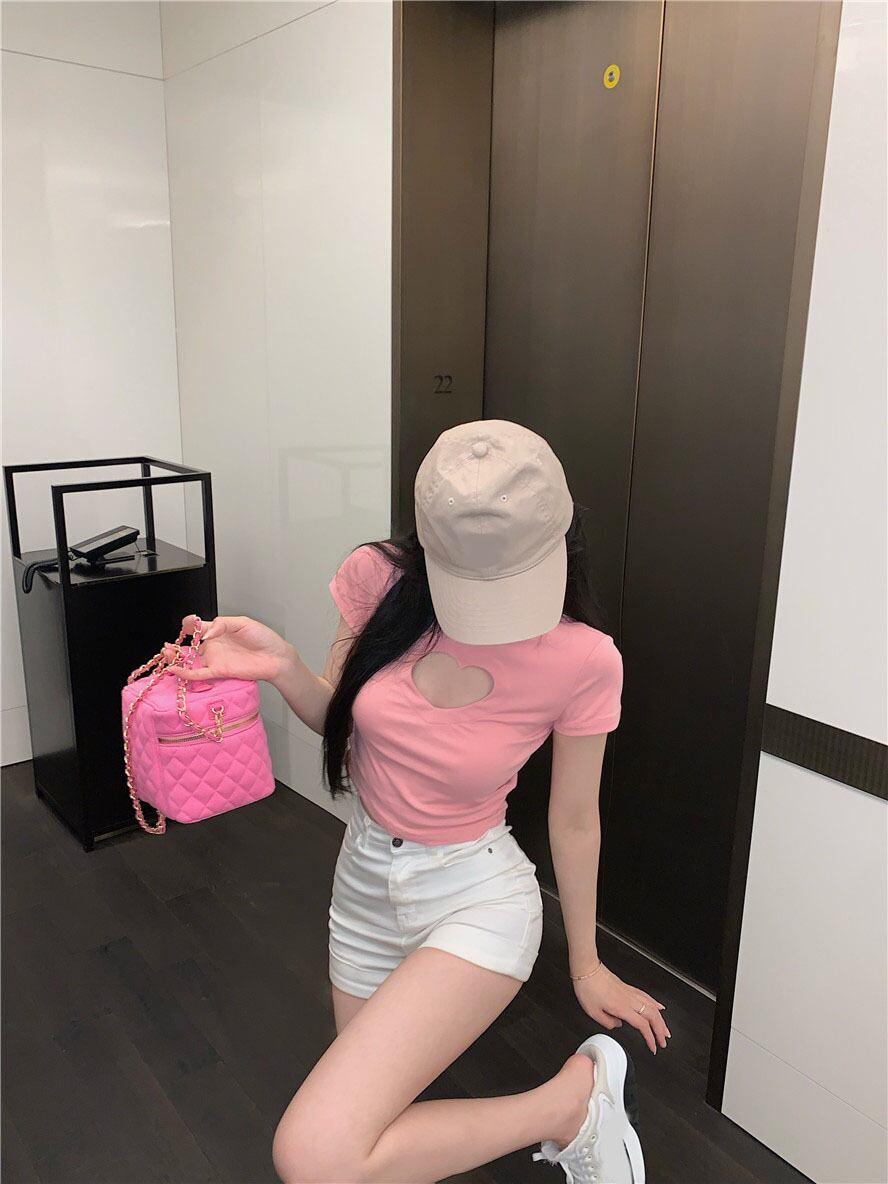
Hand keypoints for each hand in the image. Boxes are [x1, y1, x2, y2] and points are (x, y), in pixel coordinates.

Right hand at [163, 613, 293, 684]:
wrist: (275, 657)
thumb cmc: (263, 638)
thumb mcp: (243, 623)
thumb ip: (222, 624)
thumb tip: (206, 634)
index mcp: (218, 630)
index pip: (197, 626)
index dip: (188, 624)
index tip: (185, 624)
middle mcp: (213, 645)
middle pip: (189, 646)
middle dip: (174, 646)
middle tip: (166, 646)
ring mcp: (215, 659)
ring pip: (190, 660)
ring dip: (176, 659)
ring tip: (165, 655)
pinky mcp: (219, 671)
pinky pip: (199, 674)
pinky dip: (186, 673)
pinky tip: (176, 670)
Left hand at [573, 962, 671, 1054]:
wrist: (587, 970)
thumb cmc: (588, 988)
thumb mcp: (592, 1012)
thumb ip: (607, 1022)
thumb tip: (617, 1025)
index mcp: (622, 1008)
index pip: (643, 1025)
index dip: (650, 1038)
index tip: (653, 1047)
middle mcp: (629, 999)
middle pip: (653, 1016)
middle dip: (661, 1030)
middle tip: (663, 1042)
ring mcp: (630, 992)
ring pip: (652, 1006)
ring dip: (661, 1019)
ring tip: (665, 1029)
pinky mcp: (628, 987)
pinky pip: (647, 996)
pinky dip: (656, 1003)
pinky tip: (659, 1007)